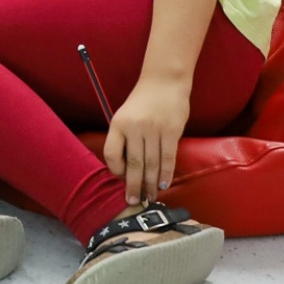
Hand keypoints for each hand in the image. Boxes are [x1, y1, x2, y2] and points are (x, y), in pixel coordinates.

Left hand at [103, 77, 190, 204]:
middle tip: (134, 201)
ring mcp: (153, 129)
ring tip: (149, 198)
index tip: (121, 179)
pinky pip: (168, 158)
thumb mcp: (125, 116)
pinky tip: (163, 185)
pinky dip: (166, 174)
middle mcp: (134, 127)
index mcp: (118, 124)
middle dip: (134, 186)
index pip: (111, 153)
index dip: (115, 170)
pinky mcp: (172, 131)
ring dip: (150, 184)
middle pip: (134, 163)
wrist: (164, 81)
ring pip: (152, 164)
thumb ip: (124, 139)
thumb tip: (125, 169)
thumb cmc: (143, 102)